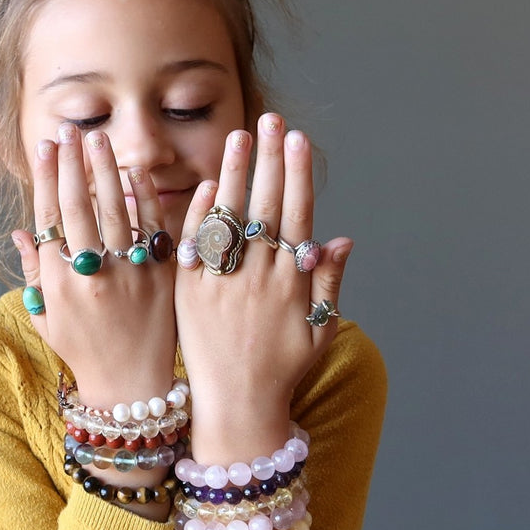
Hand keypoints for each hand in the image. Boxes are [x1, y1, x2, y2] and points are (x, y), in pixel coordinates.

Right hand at [13, 124, 177, 408]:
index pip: (48, 217)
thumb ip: (32, 274)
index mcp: (57, 283)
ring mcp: (128, 274)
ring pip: (114, 210)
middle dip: (71, 164)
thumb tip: (20, 232)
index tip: (45, 147)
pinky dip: (145, 199)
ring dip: (105, 170)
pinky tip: (136, 172)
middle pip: (78, 206)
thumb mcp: (46, 319)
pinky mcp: (161, 278)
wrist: (131, 387)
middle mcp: (90, 275)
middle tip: (69, 131)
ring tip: (97, 139)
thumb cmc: (84, 353)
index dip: (46, 178)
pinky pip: (152, 229)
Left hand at [174, 113, 351, 462]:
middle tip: (272, 120)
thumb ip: (327, 284)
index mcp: (290, 285)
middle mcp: (256, 280)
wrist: (236, 409)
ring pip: (228, 220)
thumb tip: (340, 239)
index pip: (295, 217)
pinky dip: (199, 217)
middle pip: (264, 208)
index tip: (298, 141)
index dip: (298, 176)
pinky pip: (193, 248)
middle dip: (270, 160)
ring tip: (240, 137)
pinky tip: (206, 186)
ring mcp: (220, 285)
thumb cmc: (281, 371)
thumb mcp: (318, 332)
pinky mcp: (189, 295)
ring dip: (234, 175)